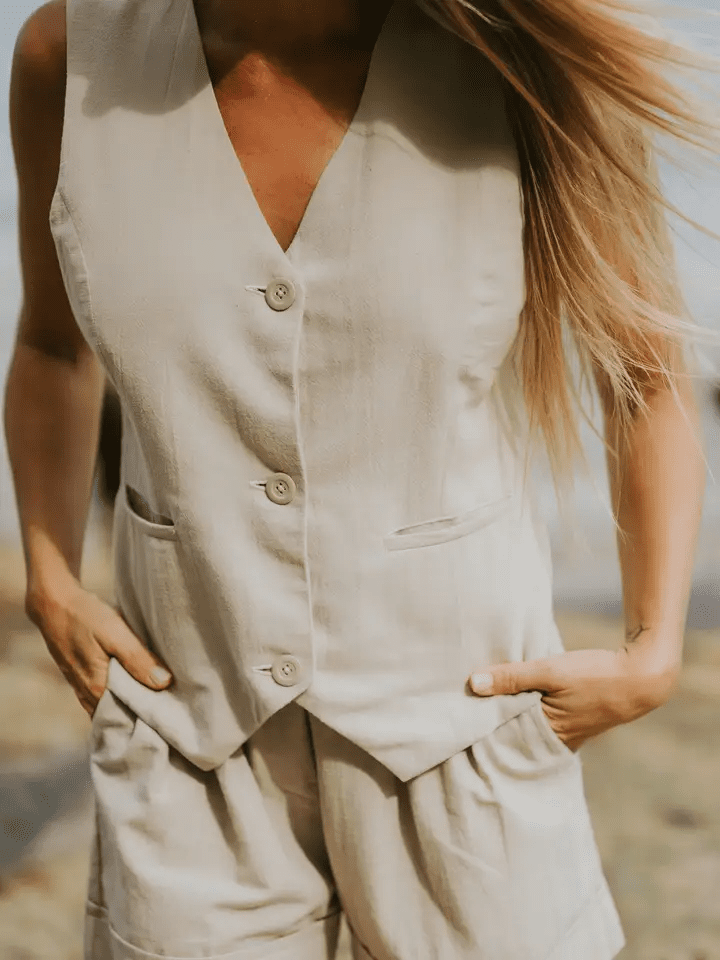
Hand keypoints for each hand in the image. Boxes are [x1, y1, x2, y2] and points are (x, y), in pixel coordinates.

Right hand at [26, 575, 173, 716]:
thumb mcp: (115, 633)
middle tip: (170, 708)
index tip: (172, 712)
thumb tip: (164, 683)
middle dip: (142, 714)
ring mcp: (81, 687)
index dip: (149, 717)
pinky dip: (118, 696)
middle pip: (120, 715)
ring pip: (110, 706)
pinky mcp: (81, 677)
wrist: (53, 603)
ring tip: (157, 699)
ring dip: (130, 705)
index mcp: (97, 689)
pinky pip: (102, 696)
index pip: (128, 717)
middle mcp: (87, 694)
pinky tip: (134, 686)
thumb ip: (137, 659)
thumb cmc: (84, 616)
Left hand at [468, 639, 679, 751]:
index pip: (501, 737)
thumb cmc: (596, 675)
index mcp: (546, 734)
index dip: (479, 727)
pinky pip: (539, 717)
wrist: (641, 677)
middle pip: (512, 733)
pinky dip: (525, 708)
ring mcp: (565, 732)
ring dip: (507, 712)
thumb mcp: (550, 670)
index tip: (455, 718)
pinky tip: (512, 695)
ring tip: (480, 700)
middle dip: (490, 722)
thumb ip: (512, 676)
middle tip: (459, 709)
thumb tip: (472, 683)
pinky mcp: (571, 720)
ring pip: (525, 724)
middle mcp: (553, 740)